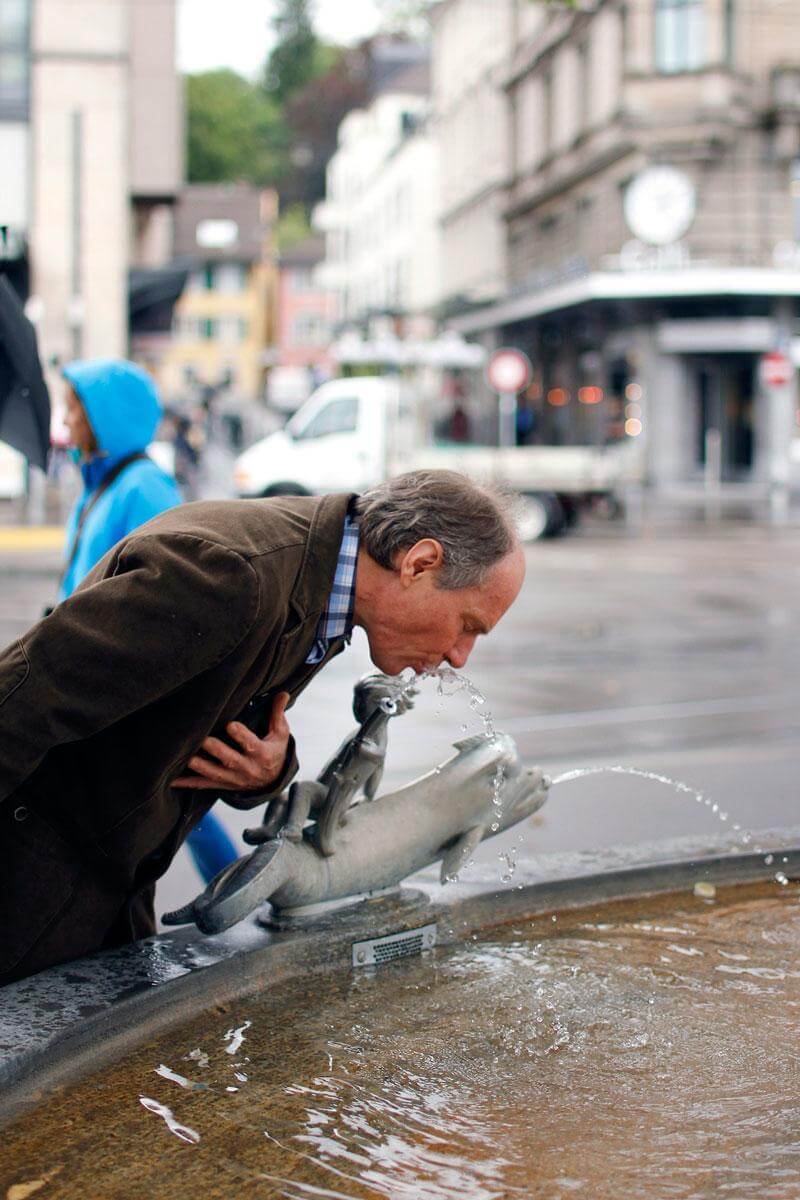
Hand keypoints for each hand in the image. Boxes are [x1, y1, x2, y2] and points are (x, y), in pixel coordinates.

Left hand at [173, 692, 290, 791]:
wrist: (272, 781)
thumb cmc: (274, 750)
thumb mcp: (280, 733)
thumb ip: (277, 713)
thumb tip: (283, 693)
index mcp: (262, 754)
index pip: (252, 745)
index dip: (242, 736)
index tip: (231, 725)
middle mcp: (248, 768)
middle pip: (231, 760)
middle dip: (217, 750)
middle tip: (203, 739)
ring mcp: (233, 778)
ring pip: (214, 773)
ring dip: (200, 766)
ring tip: (186, 758)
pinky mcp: (222, 784)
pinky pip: (203, 785)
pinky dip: (187, 783)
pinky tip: (171, 781)